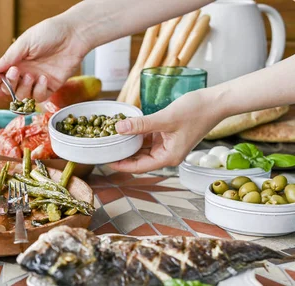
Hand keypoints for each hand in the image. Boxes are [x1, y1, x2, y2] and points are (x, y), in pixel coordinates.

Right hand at [0, 16, 88, 102]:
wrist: (73, 35)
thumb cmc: (49, 33)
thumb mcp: (24, 43)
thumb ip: (7, 59)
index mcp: (16, 62)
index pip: (1, 77)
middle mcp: (25, 73)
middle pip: (10, 89)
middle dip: (10, 84)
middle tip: (16, 71)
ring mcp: (37, 81)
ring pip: (23, 96)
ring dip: (24, 88)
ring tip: (32, 75)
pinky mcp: (50, 86)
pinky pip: (39, 97)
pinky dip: (38, 91)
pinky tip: (43, 79)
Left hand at [109, 90, 224, 172]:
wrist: (216, 101)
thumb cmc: (196, 111)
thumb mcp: (165, 119)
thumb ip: (141, 125)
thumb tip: (118, 128)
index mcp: (168, 157)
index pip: (139, 166)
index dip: (121, 164)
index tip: (105, 160)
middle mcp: (166, 154)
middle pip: (138, 158)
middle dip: (122, 152)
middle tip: (103, 145)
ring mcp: (166, 144)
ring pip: (141, 147)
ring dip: (128, 142)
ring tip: (110, 136)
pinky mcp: (166, 134)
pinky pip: (147, 137)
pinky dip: (136, 133)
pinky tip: (124, 127)